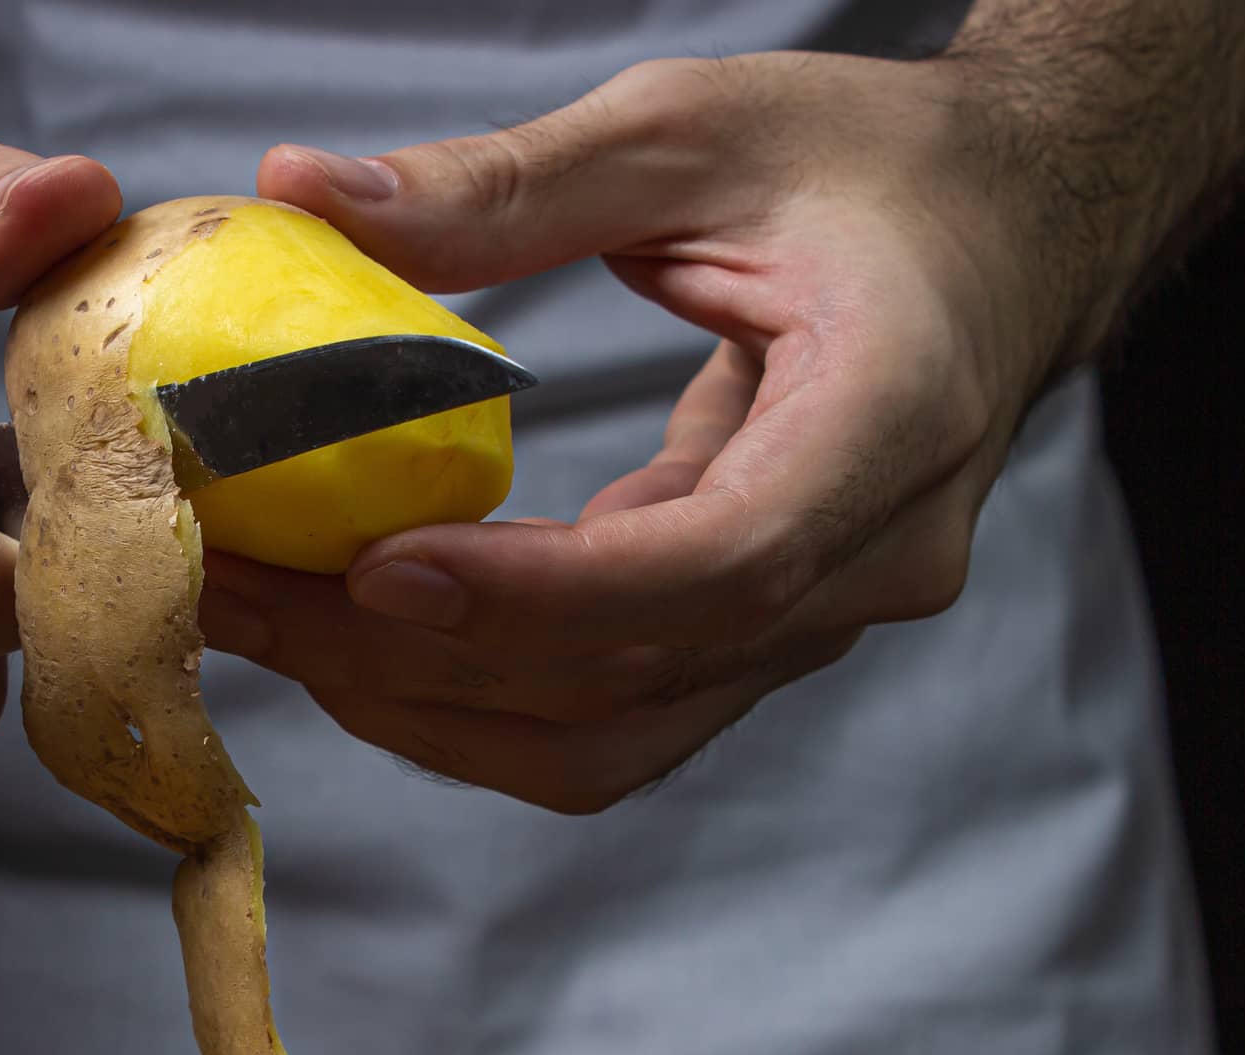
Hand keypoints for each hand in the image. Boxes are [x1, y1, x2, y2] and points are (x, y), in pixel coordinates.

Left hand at [207, 54, 1088, 812]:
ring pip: (609, 737)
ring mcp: (821, 619)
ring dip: (426, 704)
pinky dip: (474, 698)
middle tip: (240, 588)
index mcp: (891, 417)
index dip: (539, 594)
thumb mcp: (690, 129)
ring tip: (271, 622)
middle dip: (419, 658)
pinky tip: (360, 633)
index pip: (719, 562)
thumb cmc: (869, 162)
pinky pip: (609, 716)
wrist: (1004, 228)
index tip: (377, 571)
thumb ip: (505, 183)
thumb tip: (304, 192)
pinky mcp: (759, 637)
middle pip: (632, 676)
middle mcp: (871, 558)